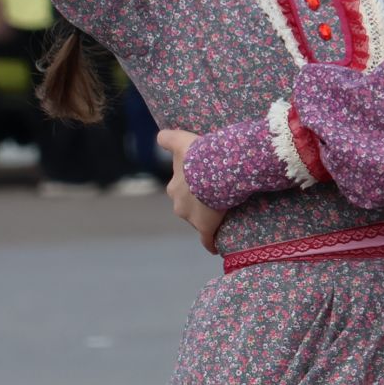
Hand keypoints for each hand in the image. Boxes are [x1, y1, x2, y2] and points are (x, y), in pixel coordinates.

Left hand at [158, 129, 224, 254]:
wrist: (217, 169)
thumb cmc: (200, 154)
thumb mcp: (181, 140)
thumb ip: (167, 137)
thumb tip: (160, 136)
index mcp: (174, 187)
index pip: (180, 189)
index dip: (191, 186)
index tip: (202, 184)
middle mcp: (178, 204)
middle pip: (188, 207)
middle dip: (198, 204)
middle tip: (215, 195)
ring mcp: (192, 218)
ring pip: (198, 220)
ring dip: (207, 218)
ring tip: (223, 212)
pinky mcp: (206, 228)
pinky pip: (207, 240)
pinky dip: (210, 244)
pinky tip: (215, 248)